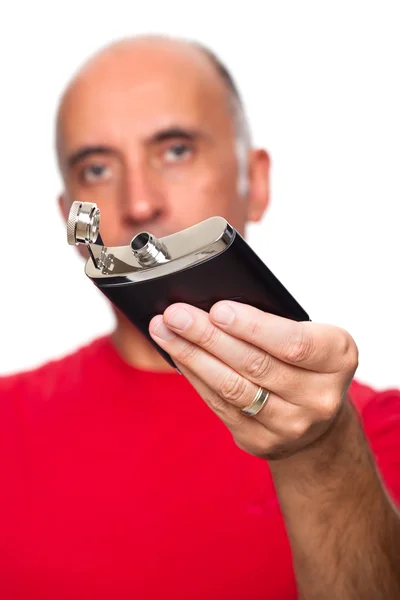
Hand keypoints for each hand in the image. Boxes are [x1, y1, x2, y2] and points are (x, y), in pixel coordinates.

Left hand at [149, 301, 358, 459]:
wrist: (317, 419)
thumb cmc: (305, 362)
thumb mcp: (308, 335)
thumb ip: (272, 322)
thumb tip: (212, 308)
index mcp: (338, 359)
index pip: (292, 342)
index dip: (252, 327)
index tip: (217, 309)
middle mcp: (320, 397)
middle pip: (254, 364)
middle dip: (208, 336)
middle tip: (175, 315)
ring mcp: (291, 424)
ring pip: (232, 387)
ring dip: (192, 356)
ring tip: (165, 331)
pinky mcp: (261, 440)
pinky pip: (220, 406)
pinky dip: (195, 377)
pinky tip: (178, 357)